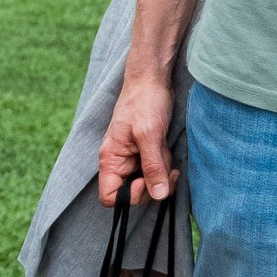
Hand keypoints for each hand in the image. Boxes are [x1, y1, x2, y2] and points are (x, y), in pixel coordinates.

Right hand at [99, 65, 173, 203]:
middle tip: (165, 166)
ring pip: (149, 182)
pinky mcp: (147, 153)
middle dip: (153, 183)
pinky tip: (167, 148)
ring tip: (164, 149)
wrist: (152, 80)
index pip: (110, 197)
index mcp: (111, 159)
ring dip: (162, 171)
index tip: (145, 182)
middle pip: (134, 193)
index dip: (129, 197)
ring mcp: (134, 158)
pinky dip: (165, 164)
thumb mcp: (149, 135)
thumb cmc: (144, 101)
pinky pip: (157, 170)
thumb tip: (158, 195)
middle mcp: (120, 162)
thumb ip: (153, 166)